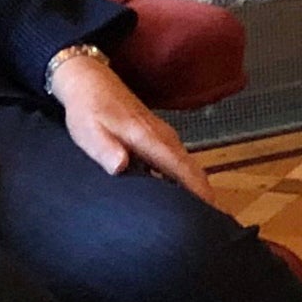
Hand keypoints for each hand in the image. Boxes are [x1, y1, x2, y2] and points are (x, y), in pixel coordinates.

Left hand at [51, 48, 214, 200]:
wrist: (90, 81)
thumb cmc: (88, 109)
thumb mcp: (89, 131)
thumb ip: (106, 149)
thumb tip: (121, 166)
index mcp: (150, 139)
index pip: (183, 169)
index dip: (199, 191)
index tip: (213, 212)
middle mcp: (163, 137)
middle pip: (192, 169)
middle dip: (204, 194)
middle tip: (212, 220)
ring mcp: (162, 135)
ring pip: (187, 165)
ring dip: (195, 186)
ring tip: (199, 212)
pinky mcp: (157, 136)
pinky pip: (178, 160)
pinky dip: (184, 177)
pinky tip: (177, 193)